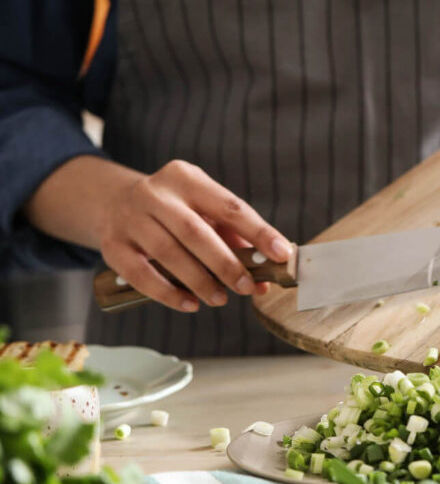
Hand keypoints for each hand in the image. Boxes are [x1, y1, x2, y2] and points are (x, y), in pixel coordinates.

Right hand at [25, 156, 291, 311]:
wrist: (113, 202)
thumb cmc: (175, 211)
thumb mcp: (203, 210)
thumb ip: (235, 239)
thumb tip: (263, 280)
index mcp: (187, 179)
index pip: (229, 206)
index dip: (258, 231)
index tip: (281, 254)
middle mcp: (156, 193)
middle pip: (196, 232)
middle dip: (226, 263)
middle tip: (246, 287)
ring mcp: (130, 218)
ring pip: (168, 253)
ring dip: (199, 281)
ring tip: (220, 299)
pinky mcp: (113, 246)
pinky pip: (141, 274)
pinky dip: (167, 292)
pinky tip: (189, 303)